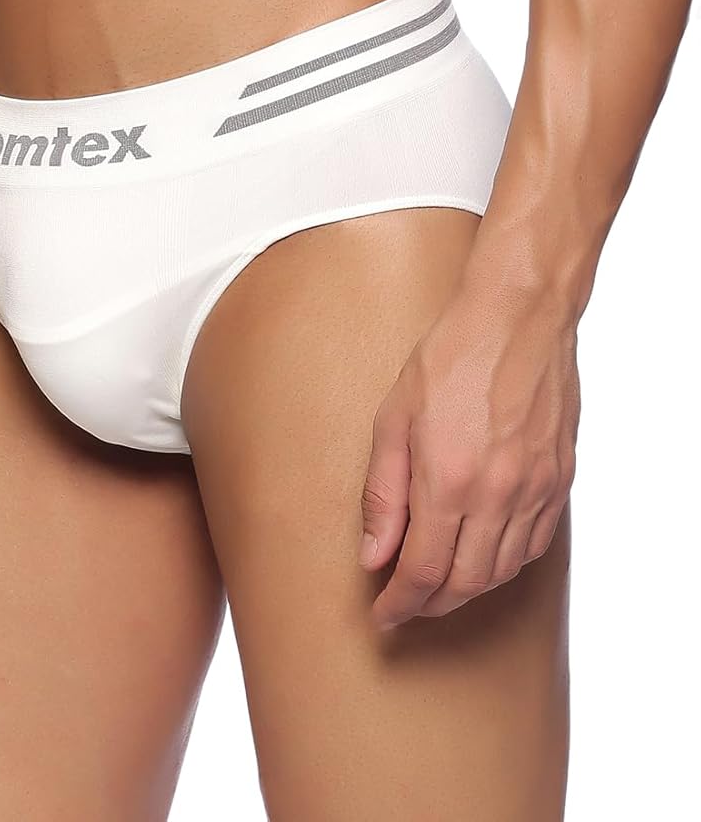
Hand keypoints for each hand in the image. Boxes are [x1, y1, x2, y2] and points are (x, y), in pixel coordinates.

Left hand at [358, 279, 579, 631]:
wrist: (518, 317)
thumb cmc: (449, 358)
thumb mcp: (393, 419)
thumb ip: (383, 494)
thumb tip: (373, 555)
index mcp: (449, 480)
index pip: (422, 571)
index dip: (399, 603)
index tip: (382, 615)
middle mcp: (498, 494)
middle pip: (466, 583)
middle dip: (430, 604)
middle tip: (405, 604)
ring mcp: (536, 488)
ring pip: (503, 570)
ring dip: (467, 589)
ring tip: (438, 584)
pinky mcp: (560, 478)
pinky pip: (535, 545)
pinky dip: (505, 564)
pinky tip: (483, 554)